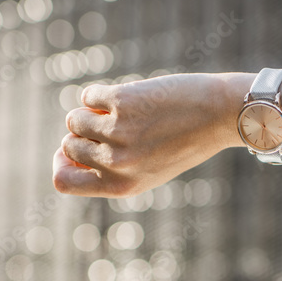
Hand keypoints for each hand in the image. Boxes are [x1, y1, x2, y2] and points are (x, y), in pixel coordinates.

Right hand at [53, 73, 242, 197]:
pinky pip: (89, 96)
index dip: (62, 165)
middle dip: (81, 134)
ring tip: (120, 111)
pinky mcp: (121, 102)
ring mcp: (117, 132)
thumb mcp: (149, 169)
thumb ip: (111, 168)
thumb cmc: (185, 142)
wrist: (220, 114)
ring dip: (91, 112)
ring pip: (74, 119)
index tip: (72, 152)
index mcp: (122, 186)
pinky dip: (101, 94)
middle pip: (67, 146)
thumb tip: (66, 150)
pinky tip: (127, 96)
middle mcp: (117, 164)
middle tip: (109, 125)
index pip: (62, 183)